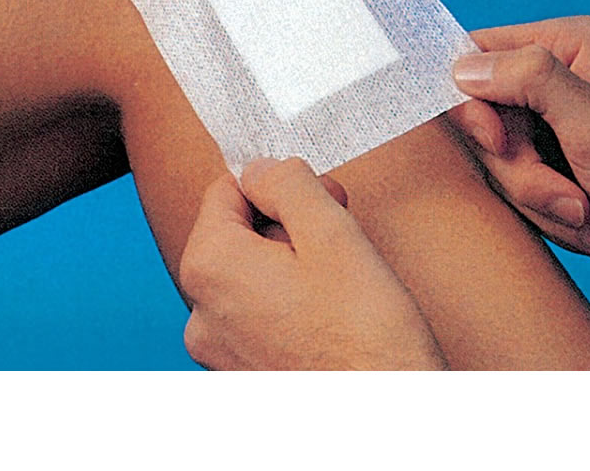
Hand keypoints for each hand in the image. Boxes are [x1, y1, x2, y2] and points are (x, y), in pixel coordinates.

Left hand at [179, 157, 445, 369]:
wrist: (387, 421)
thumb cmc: (366, 335)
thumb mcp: (332, 232)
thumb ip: (287, 183)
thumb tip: (259, 168)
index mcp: (211, 266)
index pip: (228, 189)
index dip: (279, 185)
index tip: (321, 200)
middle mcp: (201, 309)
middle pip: (239, 230)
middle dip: (287, 224)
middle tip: (338, 239)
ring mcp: (218, 347)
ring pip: (250, 271)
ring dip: (291, 262)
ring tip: (337, 283)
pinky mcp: (240, 371)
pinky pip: (256, 311)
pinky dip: (287, 300)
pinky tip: (326, 316)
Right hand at [448, 16, 589, 311]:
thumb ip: (532, 81)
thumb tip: (463, 69)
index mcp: (566, 46)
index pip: (476, 56)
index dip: (473, 104)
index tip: (500, 144)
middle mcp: (551, 79)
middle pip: (480, 117)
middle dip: (519, 168)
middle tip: (567, 194)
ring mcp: (545, 124)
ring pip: (493, 159)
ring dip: (537, 198)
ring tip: (587, 212)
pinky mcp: (542, 164)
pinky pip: (506, 186)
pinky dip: (541, 213)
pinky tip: (586, 221)